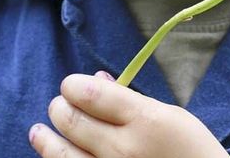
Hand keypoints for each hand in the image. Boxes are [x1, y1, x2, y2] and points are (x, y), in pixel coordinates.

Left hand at [30, 72, 228, 157]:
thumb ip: (131, 100)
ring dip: (46, 140)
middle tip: (59, 106)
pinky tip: (54, 156)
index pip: (90, 94)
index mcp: (145, 121)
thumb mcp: (170, 116)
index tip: (71, 85)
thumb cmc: (190, 151)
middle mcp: (123, 150)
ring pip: (61, 155)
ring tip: (39, 131)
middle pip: (71, 121)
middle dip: (59, 108)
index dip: (73, 85)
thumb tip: (96, 80)